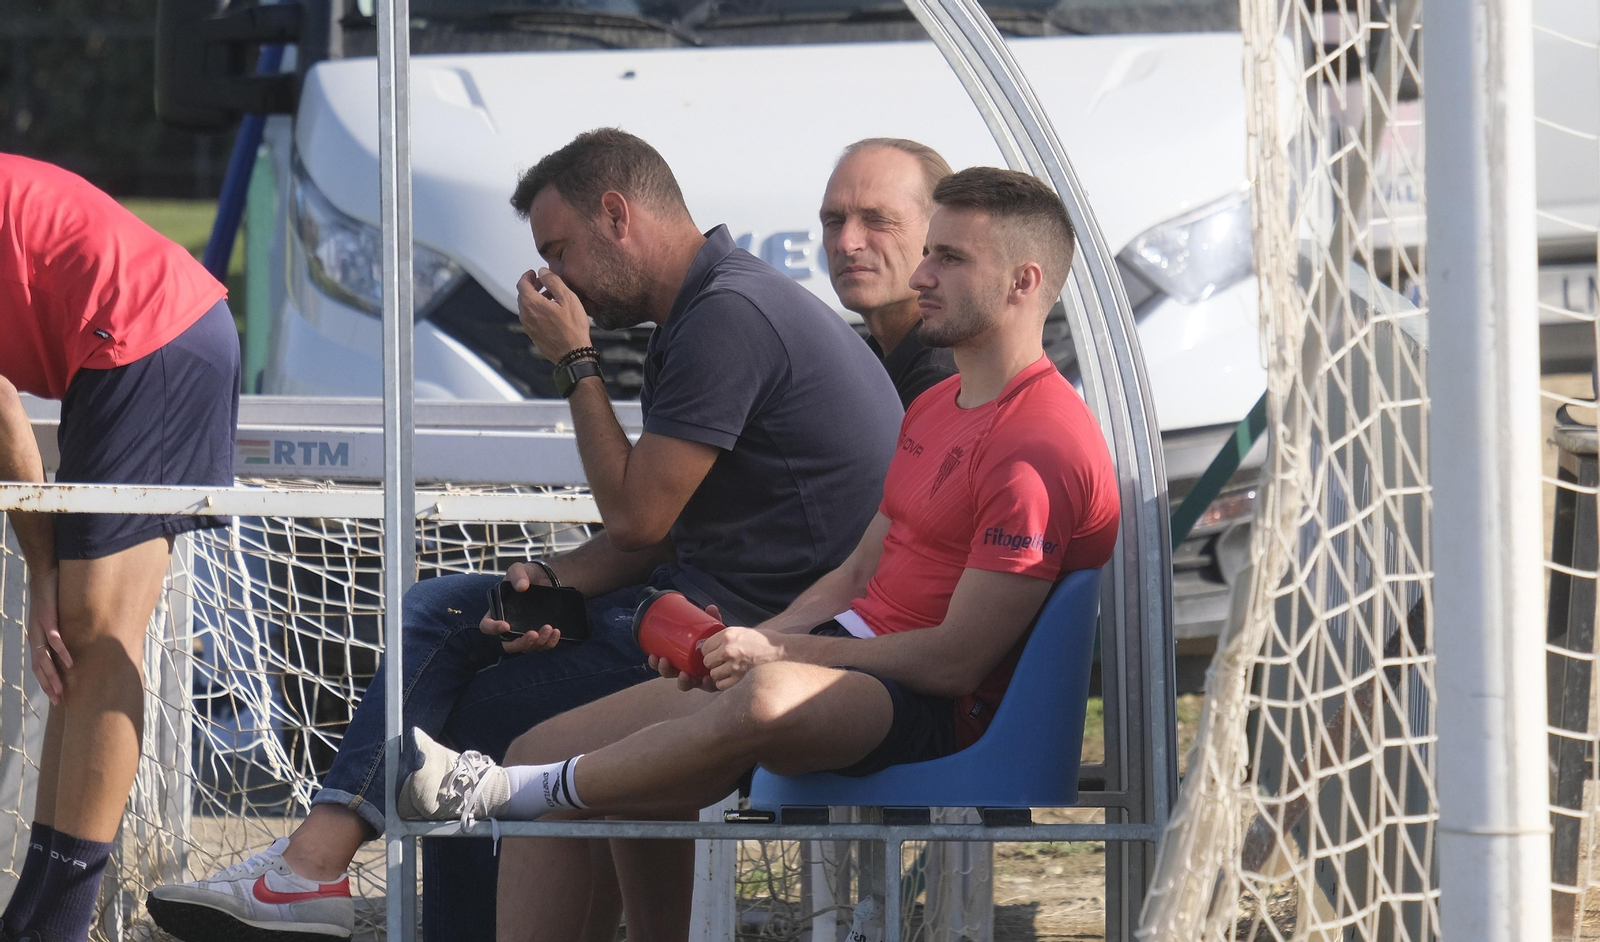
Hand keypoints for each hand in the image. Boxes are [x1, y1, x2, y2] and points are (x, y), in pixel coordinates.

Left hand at [25, 567, 68, 703]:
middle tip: (59, 701)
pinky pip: (54, 638)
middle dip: (49, 685)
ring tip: (62, 688)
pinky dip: (61, 651)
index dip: (46, 682)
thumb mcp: (58, 617)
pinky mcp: (47, 618)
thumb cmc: (54, 595)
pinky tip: (69, 661)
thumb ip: (65, 631)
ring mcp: (40, 628)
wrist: (45, 573)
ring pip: (44, 657)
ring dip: (53, 674)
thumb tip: (78, 642)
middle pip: (40, 666)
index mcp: (38, 637)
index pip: (40, 665)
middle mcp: (36, 636)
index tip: (56, 697)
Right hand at [479, 561, 561, 653]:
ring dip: (539, 642)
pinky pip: (542, 646)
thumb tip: (521, 586)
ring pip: (527, 648)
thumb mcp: (519, 569)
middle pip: (508, 645)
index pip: (487, 626)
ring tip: (549, 629)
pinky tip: (556, 632)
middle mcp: (508, 627)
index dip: (493, 629)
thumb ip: (517, 574)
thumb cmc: (525, 576)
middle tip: (533, 634)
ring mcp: (523, 633)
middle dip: (521, 642)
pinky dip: (550, 642)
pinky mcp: (539, 635)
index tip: (505, 625)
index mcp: (496, 613)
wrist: (544, 579)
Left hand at [516, 268, 592, 363]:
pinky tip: (551, 312)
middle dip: (532, 286)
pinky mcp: (533, 335)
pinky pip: (531, 317)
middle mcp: (525, 314)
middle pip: (523, 295)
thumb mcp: (567, 298)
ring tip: (551, 297)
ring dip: (535, 299)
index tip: (534, 273)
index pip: (522, 283)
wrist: (572, 354)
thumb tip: (543, 271)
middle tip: (543, 283)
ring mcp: (528, 326)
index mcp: (531, 303)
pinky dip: (537, 310)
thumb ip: (553, 281)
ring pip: (527, 307)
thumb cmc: (572, 328)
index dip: (528, 276)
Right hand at [650, 604, 723, 691]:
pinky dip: (706, 684)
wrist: (738, 650)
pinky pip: (708, 688)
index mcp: (682, 660)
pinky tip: (705, 679)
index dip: (656, 663)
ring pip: (686, 684)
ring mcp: (699, 680)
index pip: (665, 664)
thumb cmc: (720, 642)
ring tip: (683, 674)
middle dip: (665, 670)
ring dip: (682, 681)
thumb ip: (712, 620)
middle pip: (672, 675)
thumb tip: (710, 608)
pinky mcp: (713, 684)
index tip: (653, 655)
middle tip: (664, 661)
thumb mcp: (713, 631)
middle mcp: (688, 672)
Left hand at [700, 624, 783, 690]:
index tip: (713, 651)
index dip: (708, 650)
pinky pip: (721, 684)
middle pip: (707, 661)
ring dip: (717, 672)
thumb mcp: (736, 630)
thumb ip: (720, 636)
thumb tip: (703, 645)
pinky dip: (722, 682)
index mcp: (726, 635)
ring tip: (724, 668)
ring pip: (713, 674)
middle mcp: (728, 649)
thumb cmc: (755, 638)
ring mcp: (734, 664)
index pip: (704, 647)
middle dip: (711, 661)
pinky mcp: (740, 675)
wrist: (774, 647)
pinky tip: (728, 676)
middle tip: (719, 660)